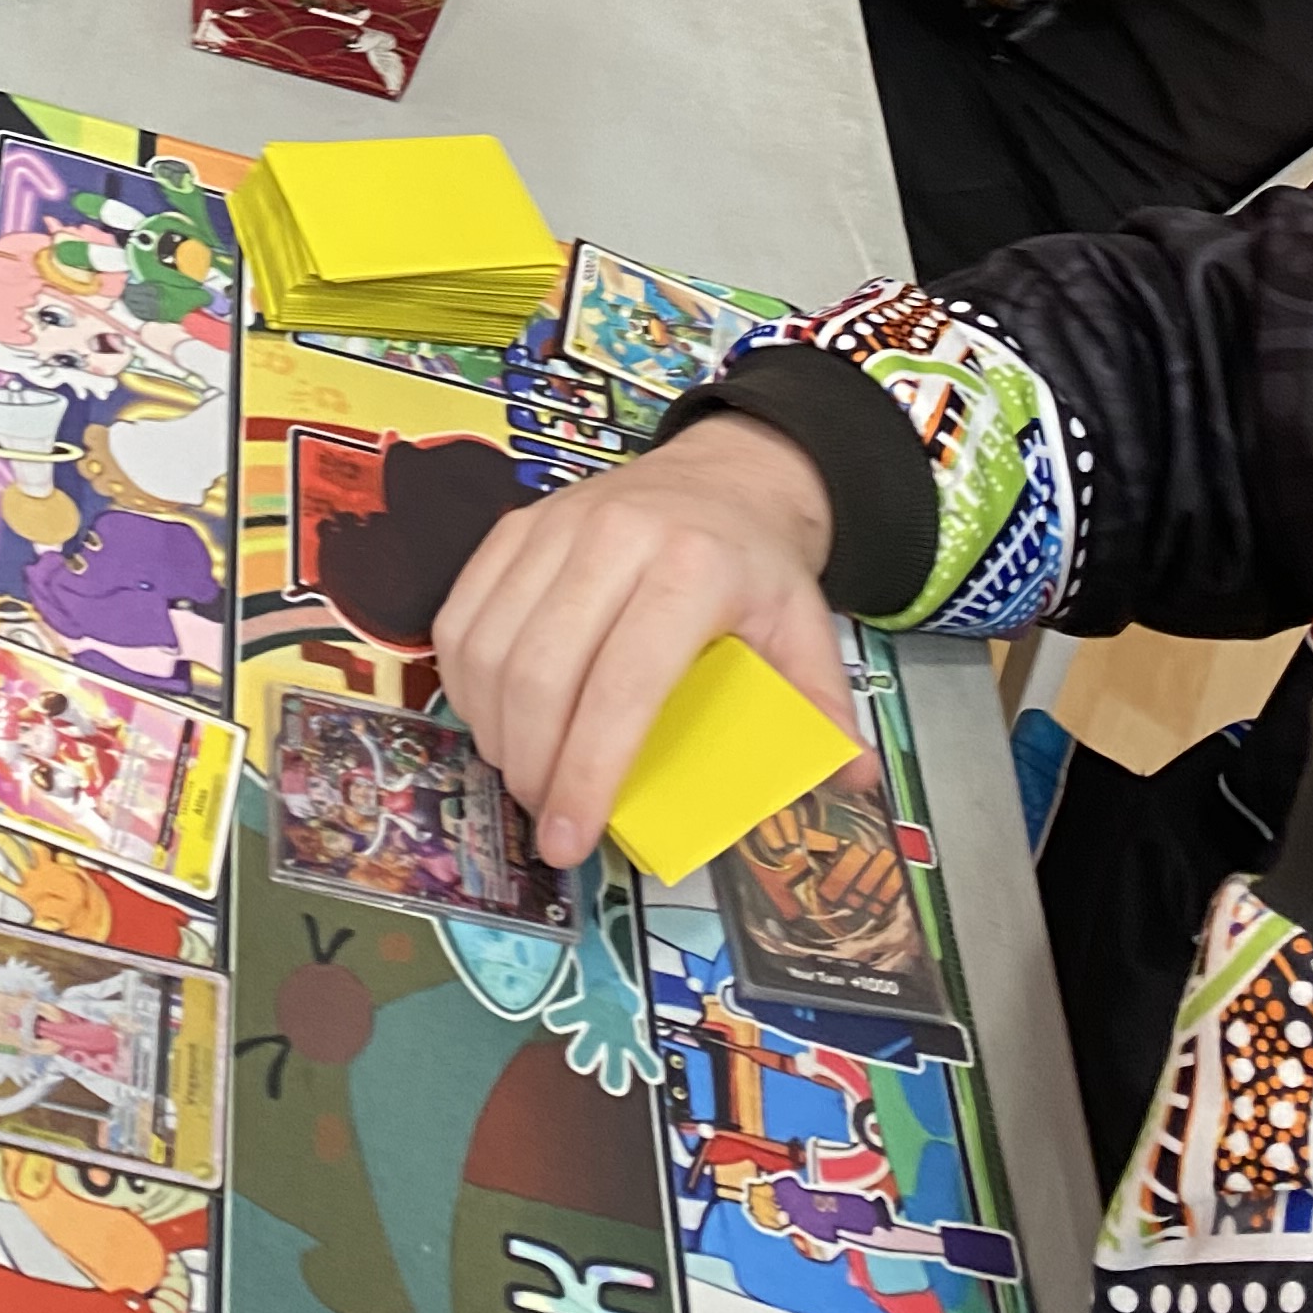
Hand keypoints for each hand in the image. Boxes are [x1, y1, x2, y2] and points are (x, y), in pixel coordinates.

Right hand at [433, 415, 863, 869]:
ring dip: (493, 732)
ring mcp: (555, 527)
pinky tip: (494, 721)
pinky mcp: (514, 527)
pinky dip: (465, 683)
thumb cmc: (758, 565)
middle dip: (532, 765)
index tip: (570, 839)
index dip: (588, 772)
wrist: (725, 473)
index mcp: (692, 569)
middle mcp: (613, 539)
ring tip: (523, 775)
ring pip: (489, 648)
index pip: (622, 686)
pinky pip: (462, 616)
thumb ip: (823, 706)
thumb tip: (850, 780)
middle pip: (541, 673)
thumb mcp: (807, 629)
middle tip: (546, 818)